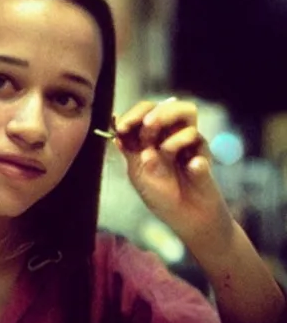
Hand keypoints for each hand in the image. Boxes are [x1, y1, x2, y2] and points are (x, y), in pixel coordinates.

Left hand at [114, 97, 226, 246]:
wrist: (187, 217)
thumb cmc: (160, 196)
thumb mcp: (138, 174)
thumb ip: (130, 150)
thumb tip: (118, 128)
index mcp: (149, 138)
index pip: (143, 113)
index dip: (133, 115)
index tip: (122, 126)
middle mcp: (169, 134)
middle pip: (168, 106)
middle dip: (156, 113)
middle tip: (148, 125)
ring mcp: (189, 141)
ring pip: (188, 115)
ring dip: (172, 135)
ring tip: (167, 154)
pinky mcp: (205, 151)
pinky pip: (199, 141)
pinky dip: (190, 154)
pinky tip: (189, 167)